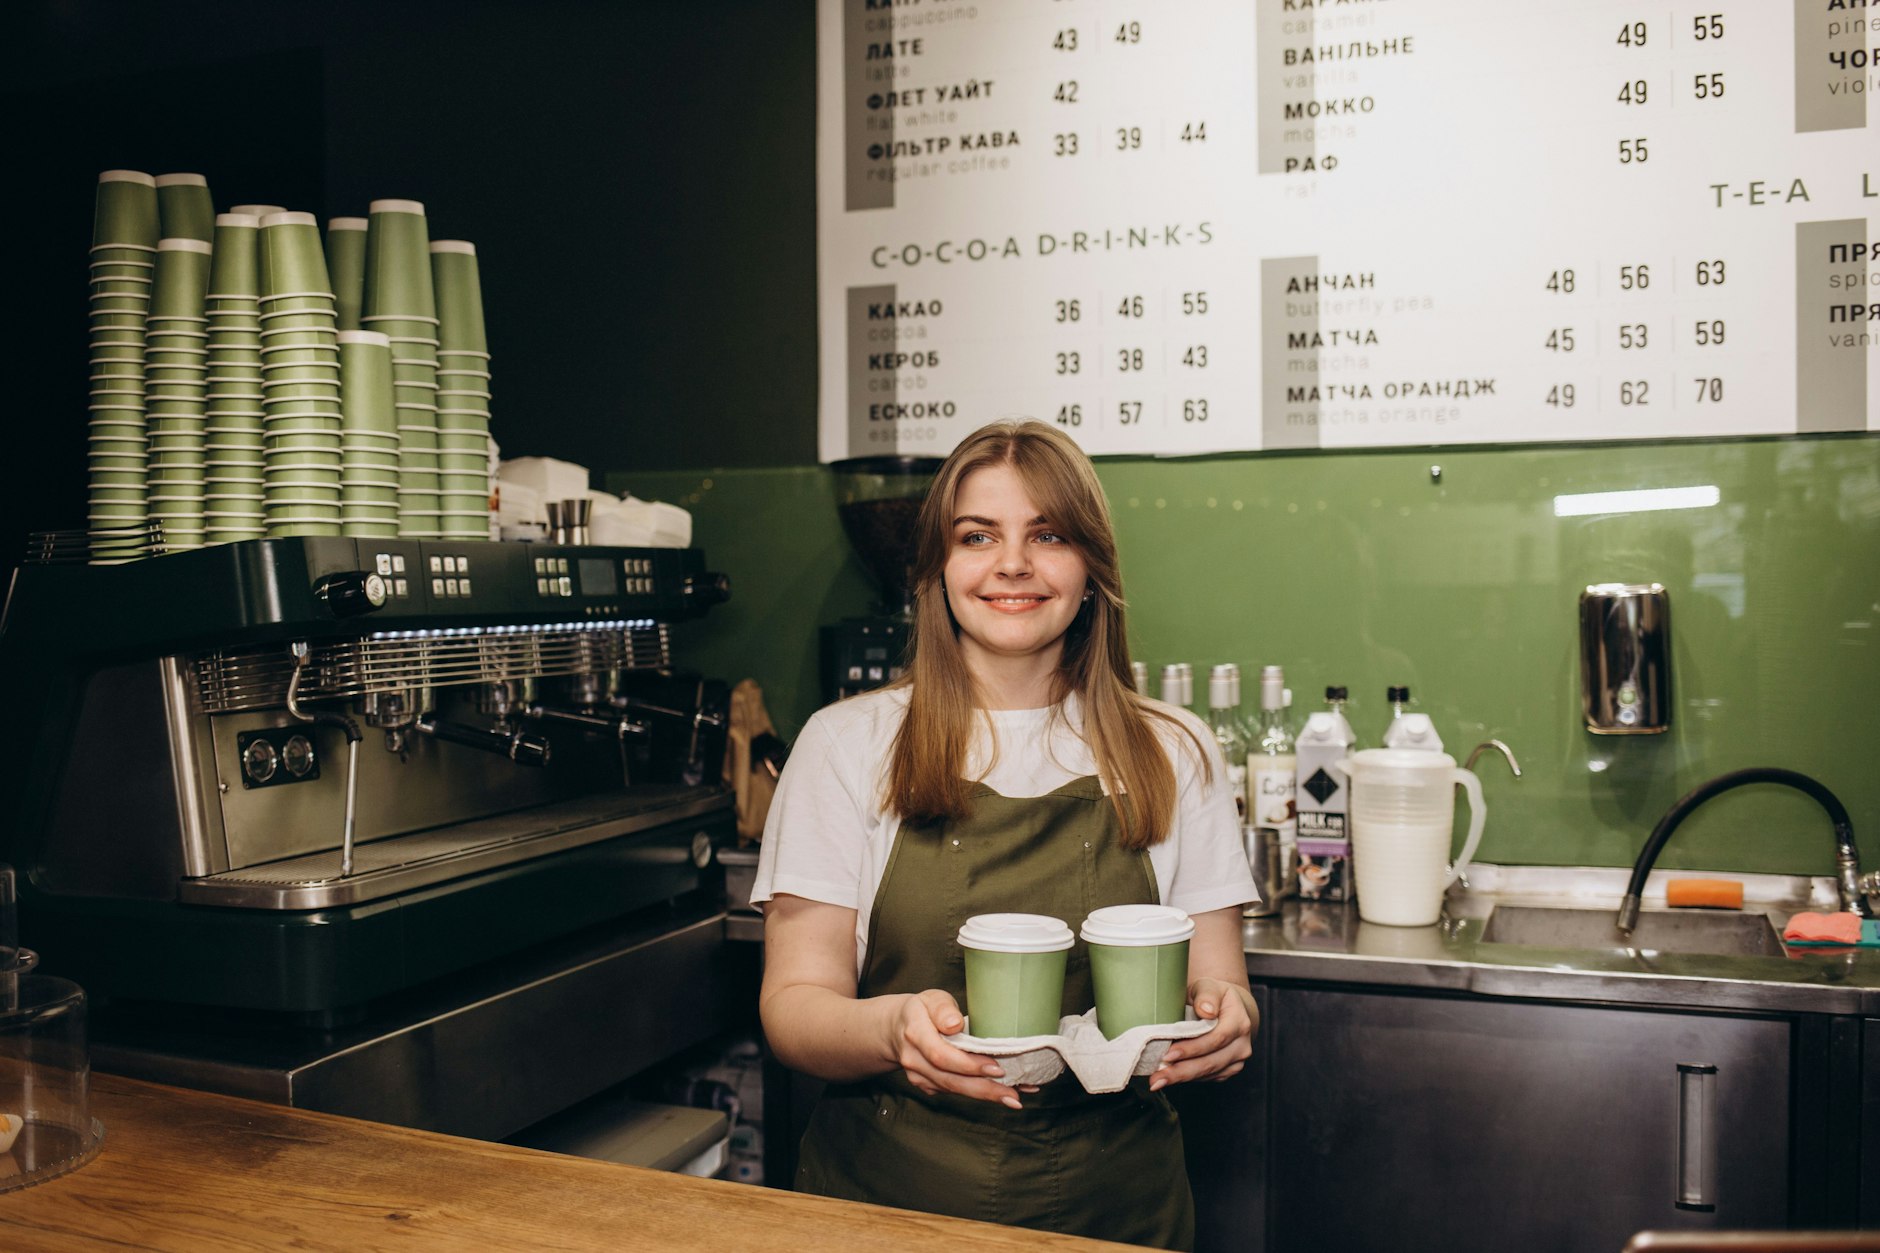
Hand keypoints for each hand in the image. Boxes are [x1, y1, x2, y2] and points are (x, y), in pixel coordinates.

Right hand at [887, 989, 1026, 1107]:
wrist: (896, 1028)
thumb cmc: (922, 1010)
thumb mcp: (932, 998)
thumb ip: (943, 1008)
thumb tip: (955, 1024)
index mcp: (915, 1033)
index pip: (941, 1055)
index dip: (969, 1065)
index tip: (997, 1068)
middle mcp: (914, 1059)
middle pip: (950, 1080)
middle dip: (984, 1088)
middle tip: (1013, 1095)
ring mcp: (918, 1076)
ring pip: (953, 1089)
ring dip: (985, 1095)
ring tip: (1014, 1098)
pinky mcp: (926, 1086)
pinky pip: (954, 1092)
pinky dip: (978, 1093)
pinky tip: (1000, 1094)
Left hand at [1149, 978, 1257, 1090]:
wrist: (1228, 1009)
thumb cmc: (1213, 996)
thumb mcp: (1208, 986)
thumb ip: (1207, 995)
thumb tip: (1206, 1010)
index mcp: (1239, 1021)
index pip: (1215, 1038)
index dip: (1191, 1048)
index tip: (1168, 1054)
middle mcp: (1242, 1044)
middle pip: (1210, 1062)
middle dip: (1181, 1071)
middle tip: (1156, 1078)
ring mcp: (1237, 1059)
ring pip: (1208, 1073)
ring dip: (1181, 1078)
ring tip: (1157, 1081)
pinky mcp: (1229, 1069)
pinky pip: (1208, 1077)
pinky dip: (1188, 1078)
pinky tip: (1170, 1078)